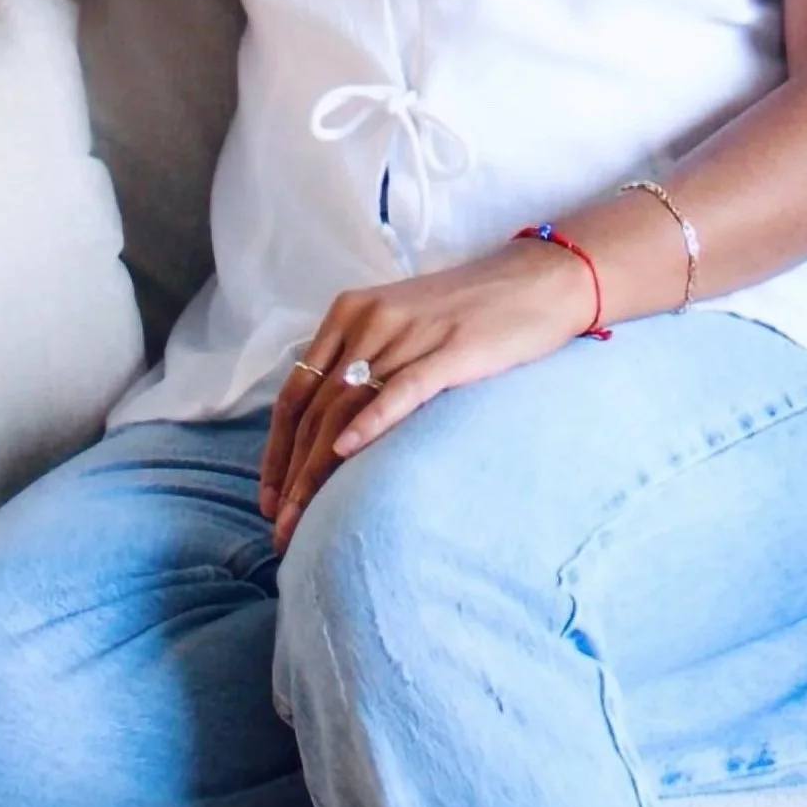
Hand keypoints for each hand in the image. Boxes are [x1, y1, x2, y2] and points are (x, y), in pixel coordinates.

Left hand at [259, 235, 601, 548]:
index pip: (296, 391)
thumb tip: (329, 428)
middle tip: (282, 526)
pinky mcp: (451, 349)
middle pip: (315, 408)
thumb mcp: (400, 325)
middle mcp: (369, 320)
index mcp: (349, 313)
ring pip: (348, 407)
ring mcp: (409, 333)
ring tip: (305, 517)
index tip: (269, 498)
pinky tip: (347, 453)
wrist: (538, 280)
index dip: (276, 450)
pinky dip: (370, 422)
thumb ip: (363, 362)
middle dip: (292, 474)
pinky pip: (401, 389)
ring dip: (318, 469)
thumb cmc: (469, 311)